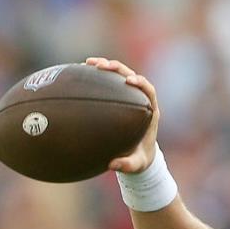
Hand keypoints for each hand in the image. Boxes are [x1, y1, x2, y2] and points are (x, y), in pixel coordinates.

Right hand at [85, 57, 159, 173]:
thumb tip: (113, 165)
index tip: (129, 81)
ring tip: (88, 63)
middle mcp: (140, 101)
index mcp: (150, 112)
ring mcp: (129, 97)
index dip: (141, 83)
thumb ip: (128, 165)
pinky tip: (79, 72)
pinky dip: (96, 77)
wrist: (140, 156)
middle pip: (132, 76)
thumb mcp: (136, 165)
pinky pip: (108, 83)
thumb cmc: (140, 160)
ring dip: (106, 67)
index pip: (149, 91)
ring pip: (119, 76)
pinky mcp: (118, 98)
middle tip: (102, 66)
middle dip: (118, 68)